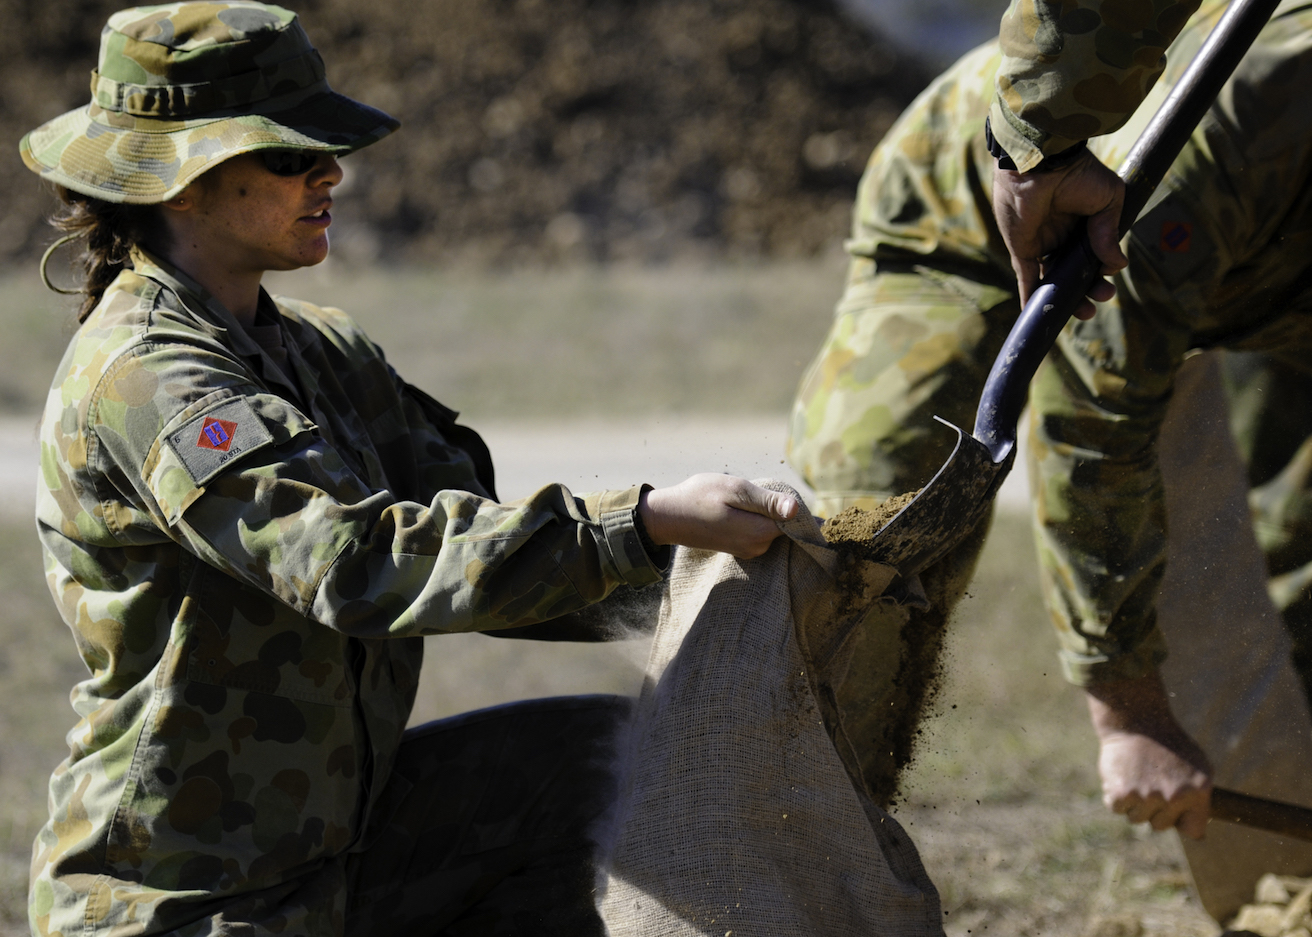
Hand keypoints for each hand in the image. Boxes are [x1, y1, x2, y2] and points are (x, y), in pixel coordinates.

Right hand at [639, 474, 798, 558]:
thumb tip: (796, 509)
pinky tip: (732, 511)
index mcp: (759, 533)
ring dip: (760, 511)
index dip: (786, 501)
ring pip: (770, 526)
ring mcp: (749, 550)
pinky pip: (757, 531)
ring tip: (734, 502)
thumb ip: (766, 501)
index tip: (766, 491)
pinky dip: (751, 518)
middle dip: (772, 506)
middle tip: (744, 493)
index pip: (794, 520)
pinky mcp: (740, 549)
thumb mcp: (734, 490)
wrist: (668, 517)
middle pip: (783, 524)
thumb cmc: (699, 498)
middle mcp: (758, 547)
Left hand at [992, 148, 1128, 318]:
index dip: (1103, 270)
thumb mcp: (1108, 199)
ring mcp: (1043, 245)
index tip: (1109, 275)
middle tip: (1101, 298)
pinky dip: (1031, 298)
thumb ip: (1109, 231)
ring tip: (1084, 312)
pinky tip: (1040, 315)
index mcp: (1085, 224)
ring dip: (1067, 298)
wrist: (1043, 164)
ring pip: (1055, 280)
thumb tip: (1118, 264)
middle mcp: (1064, 237)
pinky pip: (1027, 279)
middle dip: (1089, 290)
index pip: (1095, 256)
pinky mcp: (1022, 251)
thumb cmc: (1078, 173)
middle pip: (1076, 272)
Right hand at [1086, 672, 1212, 839]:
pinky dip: (1114, 795)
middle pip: (1160, 825)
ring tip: (1135, 775)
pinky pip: (1116, 808)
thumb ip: (1199, 797)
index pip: (1194, 831)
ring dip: (1133, 802)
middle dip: (1154, 809)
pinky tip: (1121, 775)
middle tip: (1150, 781)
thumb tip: (1196, 831)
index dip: (1181, 820)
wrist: (1135, 719)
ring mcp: (1148, 797)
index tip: (1174, 810)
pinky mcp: (1122, 794)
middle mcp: (1175, 797)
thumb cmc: (1167, 743)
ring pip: (1137, 818)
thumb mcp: (1197, 765)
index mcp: (1198, 791)